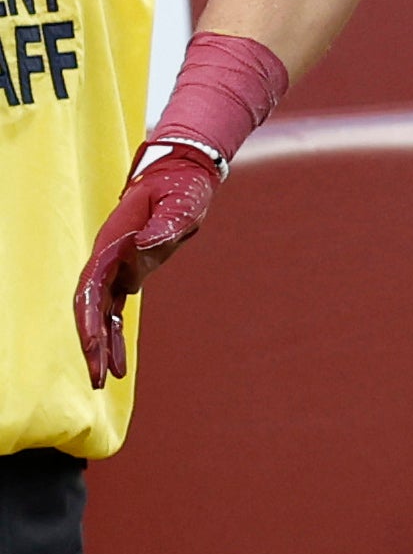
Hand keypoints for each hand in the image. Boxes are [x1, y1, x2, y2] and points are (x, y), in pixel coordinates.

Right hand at [73, 143, 222, 386]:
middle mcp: (108, 258)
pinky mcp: (127, 273)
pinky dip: (116, 335)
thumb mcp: (180, 205)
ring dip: (102, 345)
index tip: (92, 344)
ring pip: (100, 313)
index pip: (91, 287)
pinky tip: (120, 363)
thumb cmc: (182, 186)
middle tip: (98, 378)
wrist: (183, 173)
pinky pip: (115, 310)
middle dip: (92, 342)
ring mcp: (115, 267)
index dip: (88, 318)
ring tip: (105, 380)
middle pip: (90, 307)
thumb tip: (135, 249)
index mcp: (112, 243)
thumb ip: (160, 228)